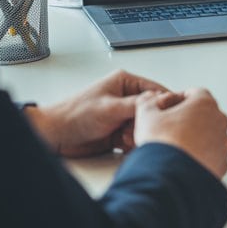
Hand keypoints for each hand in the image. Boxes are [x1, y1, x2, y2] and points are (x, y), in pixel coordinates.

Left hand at [26, 69, 168, 157]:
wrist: (55, 136)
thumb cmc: (74, 114)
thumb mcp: (110, 107)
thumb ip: (138, 104)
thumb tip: (161, 102)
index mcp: (124, 83)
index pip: (155, 90)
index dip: (164, 102)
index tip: (171, 114)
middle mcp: (125, 98)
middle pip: (151, 111)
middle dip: (147, 122)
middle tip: (138, 129)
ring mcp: (121, 116)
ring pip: (144, 126)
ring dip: (138, 134)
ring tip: (125, 138)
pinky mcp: (118, 133)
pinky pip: (135, 138)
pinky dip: (132, 143)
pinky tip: (122, 145)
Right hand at [134, 88, 226, 179]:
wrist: (169, 176)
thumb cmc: (162, 143)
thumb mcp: (147, 115)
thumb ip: (148, 102)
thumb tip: (149, 100)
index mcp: (206, 104)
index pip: (195, 93)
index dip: (178, 99)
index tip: (166, 108)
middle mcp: (220, 122)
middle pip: (204, 114)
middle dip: (188, 119)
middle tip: (169, 128)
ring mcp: (223, 144)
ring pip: (210, 136)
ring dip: (196, 139)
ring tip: (175, 148)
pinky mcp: (222, 165)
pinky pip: (212, 157)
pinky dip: (201, 158)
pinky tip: (184, 163)